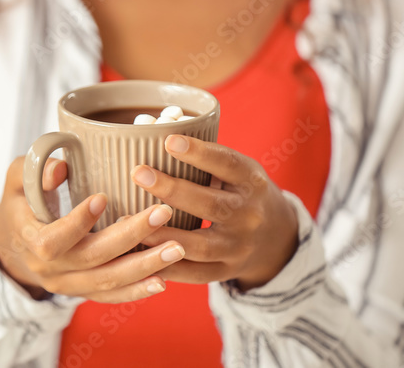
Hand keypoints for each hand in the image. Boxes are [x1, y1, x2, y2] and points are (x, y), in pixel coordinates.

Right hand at [0, 156, 186, 303]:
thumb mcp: (18, 178)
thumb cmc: (21, 200)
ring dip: (144, 266)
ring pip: (106, 281)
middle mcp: (48, 268)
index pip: (51, 240)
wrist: (14, 242)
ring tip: (176, 248)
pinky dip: (137, 290)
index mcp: (27, 238)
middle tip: (162, 213)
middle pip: (91, 259)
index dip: (77, 223)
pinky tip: (163, 279)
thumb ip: (34, 170)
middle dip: (129, 237)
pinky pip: (110, 296)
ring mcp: (66, 284)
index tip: (103, 197)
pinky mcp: (81, 291)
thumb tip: (61, 168)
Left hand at [135, 135, 299, 290]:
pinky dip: (164, 266)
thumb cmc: (240, 192)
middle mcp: (249, 216)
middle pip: (211, 205)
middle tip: (138, 173)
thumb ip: (204, 158)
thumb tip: (151, 130)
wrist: (275, 239)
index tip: (168, 140)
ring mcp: (238, 248)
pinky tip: (137, 252)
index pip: (228, 165)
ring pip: (200, 245)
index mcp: (252, 182)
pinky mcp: (225, 272)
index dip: (200, 154)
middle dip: (173, 189)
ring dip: (163, 233)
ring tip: (128, 218)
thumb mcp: (236, 170)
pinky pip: (193, 274)